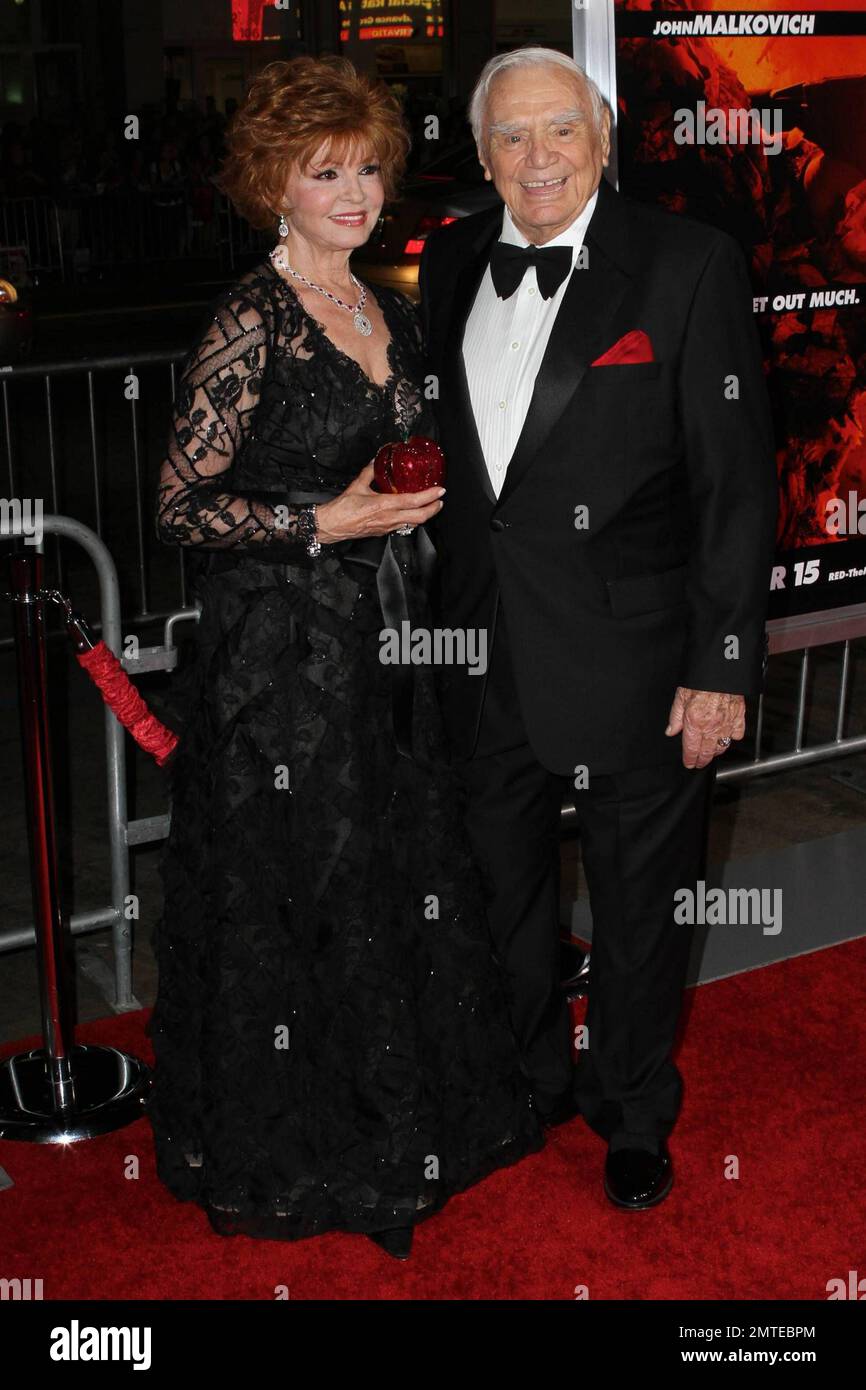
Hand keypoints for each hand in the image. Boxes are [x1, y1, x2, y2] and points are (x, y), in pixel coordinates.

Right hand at [315, 463, 444, 543]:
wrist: (332, 526)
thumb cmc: (342, 509)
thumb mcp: (357, 485)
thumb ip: (369, 472)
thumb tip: (376, 461)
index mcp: (384, 505)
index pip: (413, 501)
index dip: (430, 496)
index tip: (440, 491)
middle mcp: (388, 518)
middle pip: (420, 517)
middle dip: (433, 509)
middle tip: (440, 501)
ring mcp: (387, 527)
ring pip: (413, 524)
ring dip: (424, 516)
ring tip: (430, 507)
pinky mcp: (383, 532)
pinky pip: (402, 527)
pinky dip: (411, 520)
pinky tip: (412, 514)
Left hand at [665, 687, 745, 768]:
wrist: (721, 668)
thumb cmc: (700, 680)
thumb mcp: (681, 696)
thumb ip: (675, 716)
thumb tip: (671, 731)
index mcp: (694, 721)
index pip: (691, 748)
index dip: (689, 759)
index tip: (689, 763)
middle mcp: (711, 725)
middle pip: (707, 752)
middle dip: (702, 760)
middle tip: (699, 763)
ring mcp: (726, 723)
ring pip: (722, 746)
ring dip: (716, 752)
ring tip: (710, 752)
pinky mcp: (739, 716)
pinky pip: (737, 735)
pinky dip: (732, 738)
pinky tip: (727, 737)